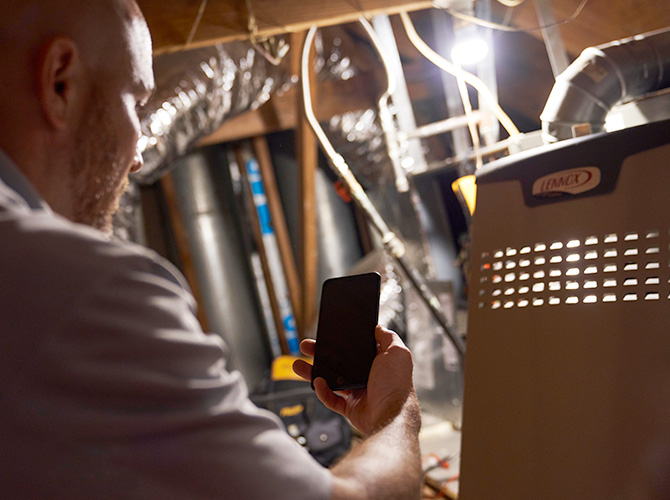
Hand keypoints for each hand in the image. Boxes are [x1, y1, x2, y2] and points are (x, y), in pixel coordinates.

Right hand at [293, 325, 416, 435]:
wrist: (390, 416)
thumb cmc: (396, 385)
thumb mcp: (397, 353)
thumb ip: (388, 337)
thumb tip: (378, 327)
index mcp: (378, 362)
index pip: (356, 349)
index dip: (342, 342)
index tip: (329, 334)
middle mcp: (368, 376)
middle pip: (340, 362)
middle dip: (321, 354)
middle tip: (307, 346)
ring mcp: (358, 393)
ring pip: (331, 380)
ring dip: (314, 372)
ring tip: (299, 365)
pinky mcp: (350, 409)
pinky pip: (331, 399)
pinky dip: (322, 392)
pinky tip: (318, 383)